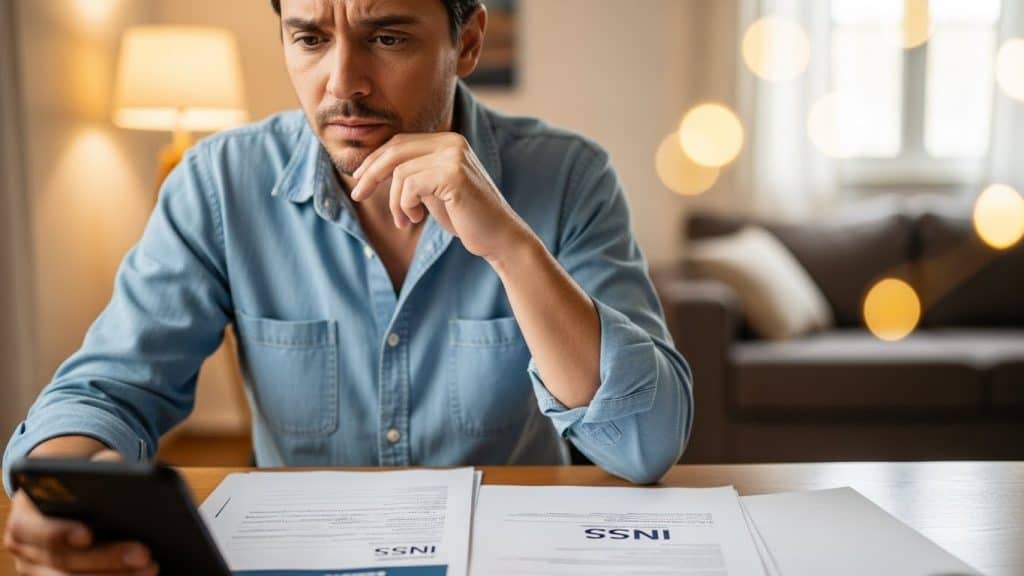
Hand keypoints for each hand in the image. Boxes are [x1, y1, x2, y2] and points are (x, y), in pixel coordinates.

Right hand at [3, 450, 157, 574]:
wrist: (68, 500)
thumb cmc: (81, 481)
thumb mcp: (87, 467)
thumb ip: (100, 464)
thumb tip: (116, 466)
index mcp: (25, 517)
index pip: (33, 529)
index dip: (58, 533)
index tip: (87, 535)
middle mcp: (27, 551)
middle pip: (63, 563)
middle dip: (105, 559)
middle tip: (144, 554)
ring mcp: (41, 571)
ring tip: (151, 569)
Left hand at [350, 132, 532, 262]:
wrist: (499, 238)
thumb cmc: (466, 218)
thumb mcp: (433, 191)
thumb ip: (413, 175)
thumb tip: (373, 168)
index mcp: (448, 142)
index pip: (400, 143)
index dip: (375, 160)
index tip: (360, 179)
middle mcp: (452, 142)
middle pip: (395, 150)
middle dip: (370, 173)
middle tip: (359, 195)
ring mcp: (454, 156)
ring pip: (400, 172)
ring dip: (395, 202)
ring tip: (405, 221)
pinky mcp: (453, 174)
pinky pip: (409, 185)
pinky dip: (405, 205)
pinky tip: (416, 219)